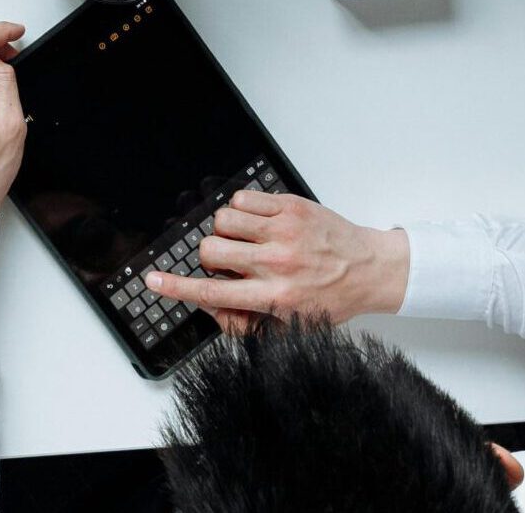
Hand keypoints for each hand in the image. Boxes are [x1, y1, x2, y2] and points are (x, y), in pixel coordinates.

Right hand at [141, 191, 407, 328]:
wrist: (371, 270)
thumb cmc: (331, 299)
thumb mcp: (290, 326)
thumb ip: (244, 323)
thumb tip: (209, 306)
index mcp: (275, 297)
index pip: (213, 292)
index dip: (177, 288)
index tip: (153, 282)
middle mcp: (277, 263)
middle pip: (211, 250)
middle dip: (210, 257)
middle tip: (230, 263)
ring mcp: (284, 230)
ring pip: (223, 220)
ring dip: (226, 231)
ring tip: (247, 241)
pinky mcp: (291, 206)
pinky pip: (242, 198)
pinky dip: (240, 210)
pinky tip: (257, 224)